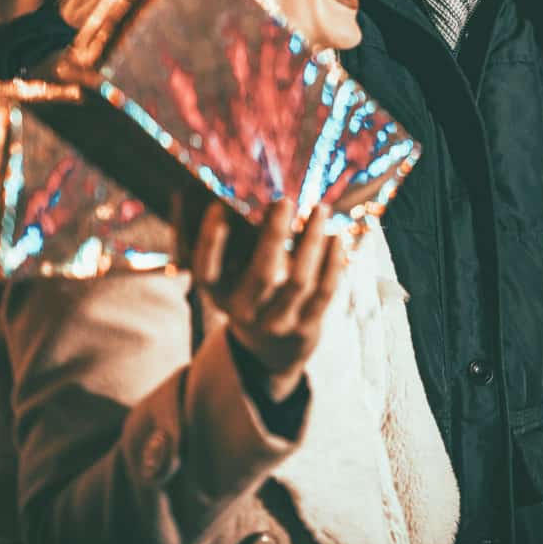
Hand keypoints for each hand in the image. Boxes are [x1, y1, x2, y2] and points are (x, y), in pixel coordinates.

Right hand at [191, 199, 345, 399]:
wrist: (272, 348)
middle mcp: (245, 312)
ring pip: (299, 280)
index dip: (210, 242)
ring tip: (319, 209)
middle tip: (284, 200)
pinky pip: (324, 291)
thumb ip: (230, 246)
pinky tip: (336, 236)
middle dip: (274, 234)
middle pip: (262, 274)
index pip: (206, 272)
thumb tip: (234, 195)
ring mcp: (277, 323)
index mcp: (218, 295)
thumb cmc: (248, 292)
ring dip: (312, 241)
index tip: (218, 207)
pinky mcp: (306, 326)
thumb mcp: (230, 279)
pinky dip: (332, 261)